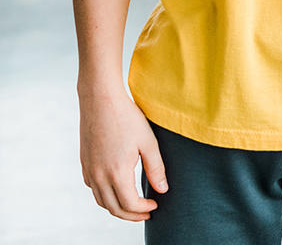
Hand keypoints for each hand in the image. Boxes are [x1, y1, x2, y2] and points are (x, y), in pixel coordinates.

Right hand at [79, 88, 167, 220]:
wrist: (100, 100)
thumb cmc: (127, 118)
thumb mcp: (148, 142)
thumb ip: (156, 168)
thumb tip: (163, 189)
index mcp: (116, 173)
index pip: (129, 204)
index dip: (143, 209)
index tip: (156, 204)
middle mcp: (98, 176)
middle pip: (114, 208)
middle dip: (131, 215)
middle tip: (147, 212)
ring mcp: (88, 170)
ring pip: (101, 201)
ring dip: (117, 207)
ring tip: (134, 205)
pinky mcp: (84, 163)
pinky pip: (94, 189)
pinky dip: (105, 196)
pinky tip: (117, 189)